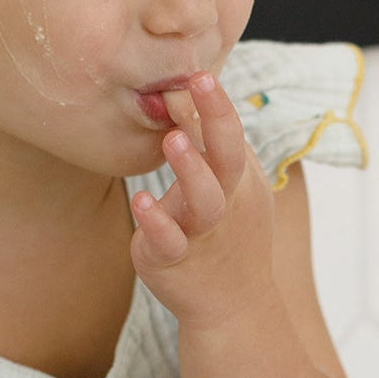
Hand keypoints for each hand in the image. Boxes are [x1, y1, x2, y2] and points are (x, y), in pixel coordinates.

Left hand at [130, 72, 273, 327]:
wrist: (234, 306)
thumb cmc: (227, 233)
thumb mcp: (228, 186)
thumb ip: (205, 142)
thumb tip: (177, 90)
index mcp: (238, 178)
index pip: (230, 133)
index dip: (217, 103)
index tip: (197, 71)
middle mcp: (226, 201)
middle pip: (227, 157)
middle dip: (214, 119)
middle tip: (196, 84)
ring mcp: (202, 232)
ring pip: (204, 201)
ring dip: (190, 170)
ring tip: (171, 140)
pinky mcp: (174, 260)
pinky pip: (169, 242)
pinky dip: (157, 222)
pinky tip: (140, 200)